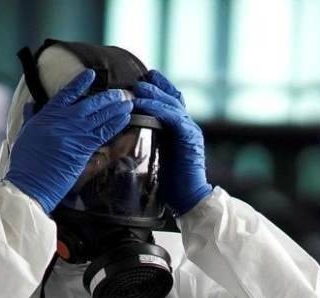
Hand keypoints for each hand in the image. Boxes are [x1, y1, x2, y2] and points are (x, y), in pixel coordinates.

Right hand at [5, 70, 132, 212]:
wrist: (31, 181)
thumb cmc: (25, 161)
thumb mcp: (25, 133)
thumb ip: (31, 117)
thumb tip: (31, 104)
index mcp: (48, 114)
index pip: (67, 93)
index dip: (81, 82)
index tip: (91, 74)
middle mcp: (64, 120)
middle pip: (91, 103)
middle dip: (108, 97)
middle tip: (122, 92)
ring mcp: (75, 133)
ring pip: (101, 116)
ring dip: (117, 108)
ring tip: (129, 102)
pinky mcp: (84, 148)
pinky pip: (104, 133)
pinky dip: (116, 125)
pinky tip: (125, 119)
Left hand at [132, 70, 212, 214]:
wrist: (189, 198)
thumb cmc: (171, 182)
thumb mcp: (157, 156)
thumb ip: (150, 142)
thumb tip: (129, 136)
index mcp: (179, 130)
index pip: (171, 102)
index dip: (159, 89)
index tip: (144, 79)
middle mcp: (187, 126)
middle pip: (173, 98)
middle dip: (157, 86)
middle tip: (140, 78)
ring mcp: (190, 131)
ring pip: (172, 105)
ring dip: (154, 94)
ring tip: (138, 88)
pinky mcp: (189, 138)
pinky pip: (173, 118)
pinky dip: (158, 109)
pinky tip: (144, 105)